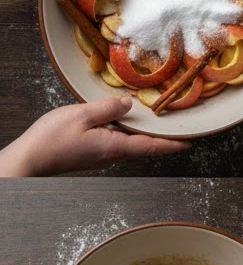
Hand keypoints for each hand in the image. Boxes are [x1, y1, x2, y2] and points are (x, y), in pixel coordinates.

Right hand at [0, 98, 190, 175]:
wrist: (31, 160)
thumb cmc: (52, 140)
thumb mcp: (81, 116)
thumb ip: (108, 109)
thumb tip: (128, 104)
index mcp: (116, 147)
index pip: (153, 146)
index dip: (173, 144)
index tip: (191, 142)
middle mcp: (114, 155)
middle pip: (145, 145)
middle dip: (162, 136)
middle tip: (177, 126)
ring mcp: (104, 156)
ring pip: (130, 143)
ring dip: (143, 133)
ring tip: (155, 121)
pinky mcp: (93, 154)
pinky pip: (116, 141)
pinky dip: (125, 131)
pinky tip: (122, 120)